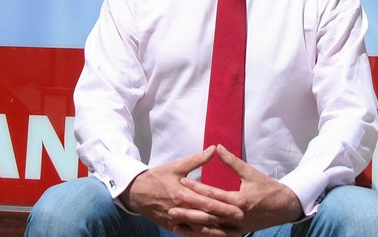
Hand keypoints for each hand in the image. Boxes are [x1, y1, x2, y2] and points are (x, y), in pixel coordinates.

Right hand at [122, 147, 244, 234]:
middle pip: (206, 217)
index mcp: (182, 193)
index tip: (240, 208)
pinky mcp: (171, 226)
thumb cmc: (157, 177)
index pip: (208, 201)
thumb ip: (197, 160)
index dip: (225, 206)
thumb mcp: (176, 166)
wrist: (135, 192)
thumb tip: (214, 148)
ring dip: (216, 232)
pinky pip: (189, 233)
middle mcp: (180, 208)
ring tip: (232, 234)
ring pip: (199, 229)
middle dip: (225, 220)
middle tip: (241, 221)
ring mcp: (175, 219)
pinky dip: (202, 236)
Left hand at [171, 145, 303, 233]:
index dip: (197, 187)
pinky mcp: (237, 234)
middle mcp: (236, 216)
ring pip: (210, 227)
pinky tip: (188, 232)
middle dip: (189, 206)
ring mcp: (236, 228)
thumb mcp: (251, 172)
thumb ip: (232, 162)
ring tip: (174, 220)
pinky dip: (202, 234)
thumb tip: (217, 147)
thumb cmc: (268, 188)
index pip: (213, 193)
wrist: (284, 208)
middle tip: (172, 200)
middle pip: (208, 212)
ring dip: (191, 224)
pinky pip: (217, 236)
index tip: (182, 181)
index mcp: (240, 200)